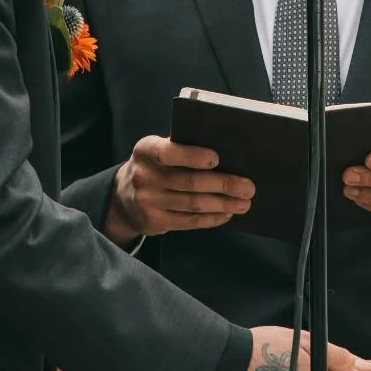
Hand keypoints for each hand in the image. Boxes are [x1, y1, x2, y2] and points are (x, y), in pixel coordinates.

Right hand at [106, 135, 253, 244]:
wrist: (123, 196)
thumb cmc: (154, 166)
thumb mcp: (158, 149)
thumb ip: (181, 148)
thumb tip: (226, 153)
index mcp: (146, 150)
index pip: (169, 152)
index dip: (192, 156)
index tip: (216, 159)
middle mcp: (144, 176)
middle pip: (189, 182)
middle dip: (223, 185)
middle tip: (248, 187)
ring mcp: (148, 202)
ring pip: (192, 204)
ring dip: (223, 204)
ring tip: (243, 203)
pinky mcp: (154, 222)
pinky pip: (188, 222)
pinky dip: (211, 219)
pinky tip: (226, 214)